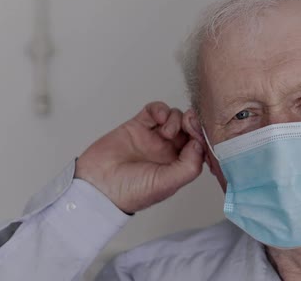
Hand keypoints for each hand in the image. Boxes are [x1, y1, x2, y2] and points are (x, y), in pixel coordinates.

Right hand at [75, 102, 204, 212]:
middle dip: (192, 123)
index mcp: (178, 166)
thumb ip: (189, 166)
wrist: (97, 186)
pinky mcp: (137, 126)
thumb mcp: (167, 184)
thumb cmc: (130, 192)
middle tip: (189, 123)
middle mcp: (168, 151)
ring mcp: (153, 138)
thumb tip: (200, 144)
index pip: (199, 146)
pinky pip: (154, 111)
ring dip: (175, 118)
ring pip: (174, 117)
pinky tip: (158, 117)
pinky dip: (160, 109)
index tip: (201, 133)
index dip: (202, 137)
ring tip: (165, 131)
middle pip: (189, 129)